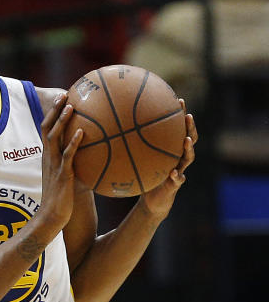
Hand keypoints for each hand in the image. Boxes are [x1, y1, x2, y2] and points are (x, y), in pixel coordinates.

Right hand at [40, 93, 83, 231]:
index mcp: (48, 157)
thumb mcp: (67, 178)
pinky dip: (74, 143)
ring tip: (71, 107)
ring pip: (55, 138)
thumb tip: (94, 156)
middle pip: (47, 128)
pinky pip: (67, 155)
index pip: (46, 130)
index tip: (62, 99)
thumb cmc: (62, 200)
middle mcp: (48, 158)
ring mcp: (53, 165)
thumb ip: (76, 165)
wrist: (52, 217)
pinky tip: (82, 132)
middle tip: (64, 95)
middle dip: (55, 111)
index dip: (52, 114)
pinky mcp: (62, 174)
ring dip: (62, 121)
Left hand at [139, 100, 196, 219]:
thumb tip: (110, 129)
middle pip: (189, 139)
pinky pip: (178, 180)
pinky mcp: (175, 186)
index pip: (178, 129)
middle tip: (188, 116)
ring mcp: (179, 170)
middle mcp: (178, 158)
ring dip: (188, 148)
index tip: (179, 100)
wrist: (152, 201)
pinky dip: (177, 176)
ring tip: (186, 140)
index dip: (181, 115)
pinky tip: (174, 173)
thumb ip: (129, 147)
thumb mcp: (136, 160)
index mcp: (170, 150)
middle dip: (190, 127)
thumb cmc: (143, 177)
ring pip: (189, 157)